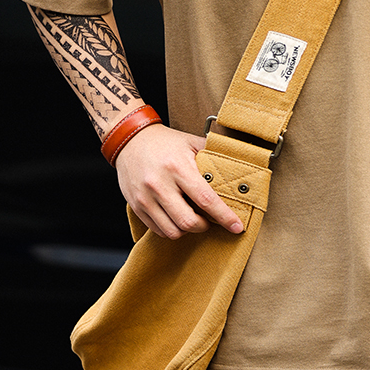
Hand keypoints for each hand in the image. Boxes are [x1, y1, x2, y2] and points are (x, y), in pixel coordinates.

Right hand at [114, 124, 244, 238]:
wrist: (129, 139)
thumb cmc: (165, 142)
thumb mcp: (191, 142)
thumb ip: (213, 156)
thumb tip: (239, 168)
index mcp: (178, 167)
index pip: (206, 199)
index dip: (224, 216)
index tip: (237, 227)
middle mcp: (160, 184)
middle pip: (188, 221)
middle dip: (204, 226)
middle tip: (209, 220)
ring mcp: (146, 197)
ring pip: (173, 230)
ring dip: (188, 230)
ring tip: (193, 219)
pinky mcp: (136, 206)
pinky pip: (158, 230)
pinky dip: (172, 229)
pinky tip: (177, 218)